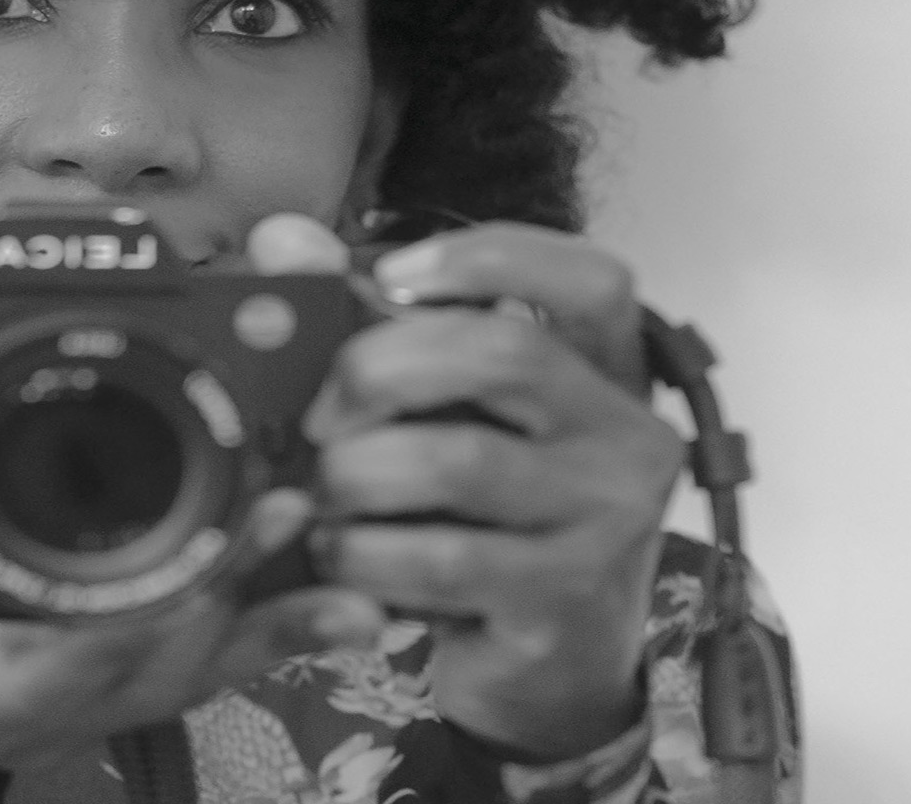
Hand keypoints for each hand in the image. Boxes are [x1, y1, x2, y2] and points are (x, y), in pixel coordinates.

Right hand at [0, 419, 387, 770]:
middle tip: (286, 502)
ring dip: (275, 600)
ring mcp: (110, 689)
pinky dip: (280, 625)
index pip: (73, 663)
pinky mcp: (136, 669)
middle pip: (170, 658)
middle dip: (236, 586)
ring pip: (208, 656)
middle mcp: (65, 696)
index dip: (139, 620)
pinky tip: (344, 600)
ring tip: (322, 521)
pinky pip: (217, 653)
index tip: (195, 564)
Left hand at [260, 214, 681, 759]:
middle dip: (380, 368)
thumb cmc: (487, 518)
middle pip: (505, 352)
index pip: (591, 279)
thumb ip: (372, 323)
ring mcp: (605, 523)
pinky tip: (340, 556)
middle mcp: (626, 438)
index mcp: (607, 372)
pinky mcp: (561, 600)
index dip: (489, 259)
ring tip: (320, 496)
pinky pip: (440, 559)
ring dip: (356, 474)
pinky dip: (365, 551)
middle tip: (318, 416)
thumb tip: (284, 242)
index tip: (386, 276)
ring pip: (458, 462)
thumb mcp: (451, 418)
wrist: (548, 667)